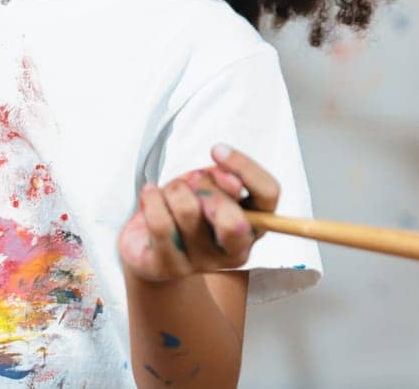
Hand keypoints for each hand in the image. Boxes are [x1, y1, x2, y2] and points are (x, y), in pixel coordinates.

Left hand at [117, 144, 279, 283]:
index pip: (268, 194)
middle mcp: (236, 250)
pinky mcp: (170, 268)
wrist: (151, 241)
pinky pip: (160, 225)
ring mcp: (203, 263)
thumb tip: (233, 184)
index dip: (245, 168)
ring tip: (170, 191)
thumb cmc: (188, 206)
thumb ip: (222, 180)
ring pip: (189, 212)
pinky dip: (152, 199)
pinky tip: (150, 195)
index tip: (216, 150)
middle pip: (233, 220)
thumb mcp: (208, 184)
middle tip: (192, 180)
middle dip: (206, 187)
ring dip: (175, 189)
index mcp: (254, 223)